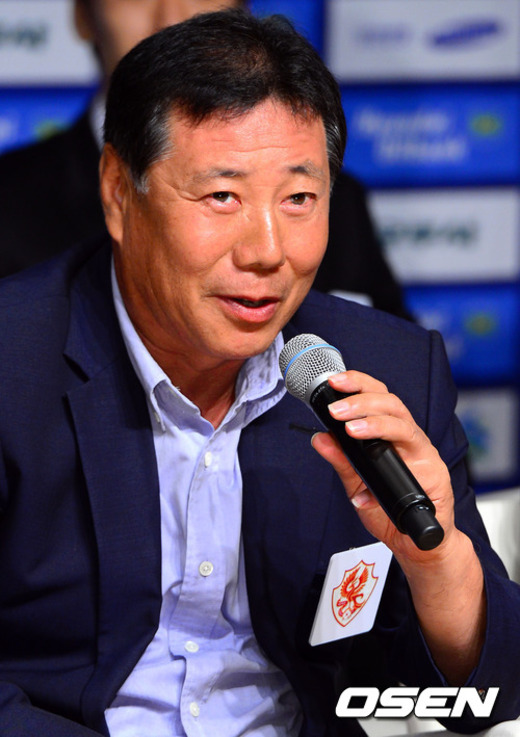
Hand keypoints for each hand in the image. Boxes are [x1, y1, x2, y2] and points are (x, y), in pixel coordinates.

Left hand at [311, 370, 454, 562]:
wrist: (416, 543)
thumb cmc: (389, 510)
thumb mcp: (357, 484)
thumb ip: (341, 461)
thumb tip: (319, 439)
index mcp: (391, 434)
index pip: (377, 397)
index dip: (358, 384)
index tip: (334, 382)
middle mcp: (408, 438)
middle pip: (391, 403)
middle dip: (361, 400)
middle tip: (335, 410)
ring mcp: (423, 453)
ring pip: (403, 423)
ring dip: (375, 421)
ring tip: (350, 428)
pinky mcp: (435, 472)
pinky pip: (415, 457)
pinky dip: (391, 461)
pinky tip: (370, 471)